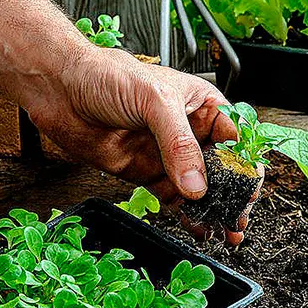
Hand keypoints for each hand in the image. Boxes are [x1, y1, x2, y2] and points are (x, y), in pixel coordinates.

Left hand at [26, 47, 252, 241]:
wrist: (60, 89)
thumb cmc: (106, 76)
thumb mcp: (154, 101)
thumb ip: (178, 144)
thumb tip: (197, 185)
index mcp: (200, 104)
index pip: (235, 137)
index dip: (244, 164)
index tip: (247, 189)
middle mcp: (187, 131)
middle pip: (222, 168)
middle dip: (233, 194)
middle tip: (239, 218)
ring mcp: (166, 155)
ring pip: (200, 188)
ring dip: (214, 210)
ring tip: (226, 231)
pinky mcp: (145, 173)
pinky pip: (173, 199)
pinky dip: (187, 215)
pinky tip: (199, 228)